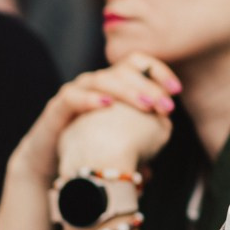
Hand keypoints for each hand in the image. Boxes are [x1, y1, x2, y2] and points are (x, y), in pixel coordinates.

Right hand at [6, 56, 180, 189]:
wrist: (53, 164)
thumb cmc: (92, 150)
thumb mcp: (124, 140)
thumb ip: (143, 134)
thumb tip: (165, 133)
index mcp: (114, 85)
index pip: (138, 64)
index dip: (158, 72)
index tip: (177, 90)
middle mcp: (95, 84)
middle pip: (124, 70)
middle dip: (149, 86)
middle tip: (166, 106)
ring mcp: (75, 93)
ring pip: (101, 79)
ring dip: (127, 91)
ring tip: (146, 106)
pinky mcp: (57, 109)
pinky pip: (72, 97)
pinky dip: (90, 98)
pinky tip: (107, 105)